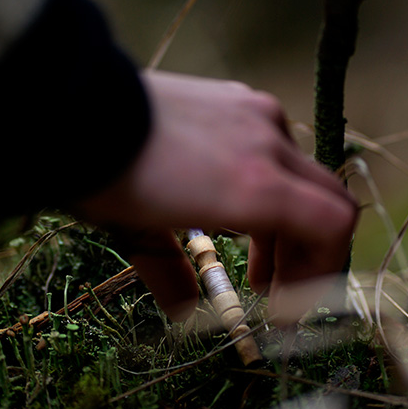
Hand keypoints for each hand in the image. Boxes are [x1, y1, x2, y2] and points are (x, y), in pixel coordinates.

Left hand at [74, 70, 357, 324]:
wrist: (72, 104)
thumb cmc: (105, 178)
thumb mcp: (138, 236)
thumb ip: (175, 277)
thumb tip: (186, 312)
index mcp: (255, 186)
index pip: (334, 226)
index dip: (323, 272)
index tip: (288, 304)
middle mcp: (269, 142)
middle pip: (328, 200)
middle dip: (307, 251)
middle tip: (270, 288)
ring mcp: (255, 112)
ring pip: (300, 173)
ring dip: (286, 217)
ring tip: (248, 245)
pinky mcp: (236, 95)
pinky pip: (273, 145)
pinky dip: (268, 180)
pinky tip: (229, 192)